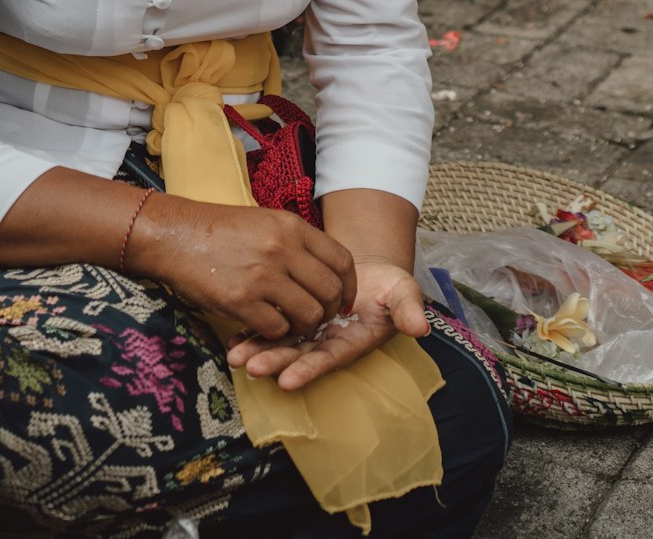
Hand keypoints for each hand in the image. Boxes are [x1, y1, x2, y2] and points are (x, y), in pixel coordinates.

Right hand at [134, 199, 356, 342]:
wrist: (175, 235)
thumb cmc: (219, 229)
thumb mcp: (264, 221)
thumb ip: (294, 241)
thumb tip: (323, 270)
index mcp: (291, 226)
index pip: (341, 260)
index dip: (349, 286)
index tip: (344, 300)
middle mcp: (282, 248)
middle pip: (330, 291)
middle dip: (331, 312)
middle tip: (319, 319)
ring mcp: (262, 275)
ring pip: (309, 315)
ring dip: (305, 327)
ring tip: (292, 326)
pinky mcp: (241, 301)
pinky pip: (278, 329)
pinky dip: (277, 334)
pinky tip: (266, 326)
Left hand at [227, 255, 428, 390]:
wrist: (371, 271)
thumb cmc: (390, 287)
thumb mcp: (405, 294)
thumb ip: (408, 310)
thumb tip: (419, 327)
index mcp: (353, 341)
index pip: (328, 358)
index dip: (308, 370)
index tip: (286, 382)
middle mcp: (328, 341)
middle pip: (298, 355)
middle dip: (274, 361)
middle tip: (249, 366)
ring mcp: (310, 331)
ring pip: (281, 343)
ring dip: (258, 349)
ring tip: (234, 355)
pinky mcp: (295, 316)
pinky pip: (273, 325)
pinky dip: (253, 331)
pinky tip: (233, 337)